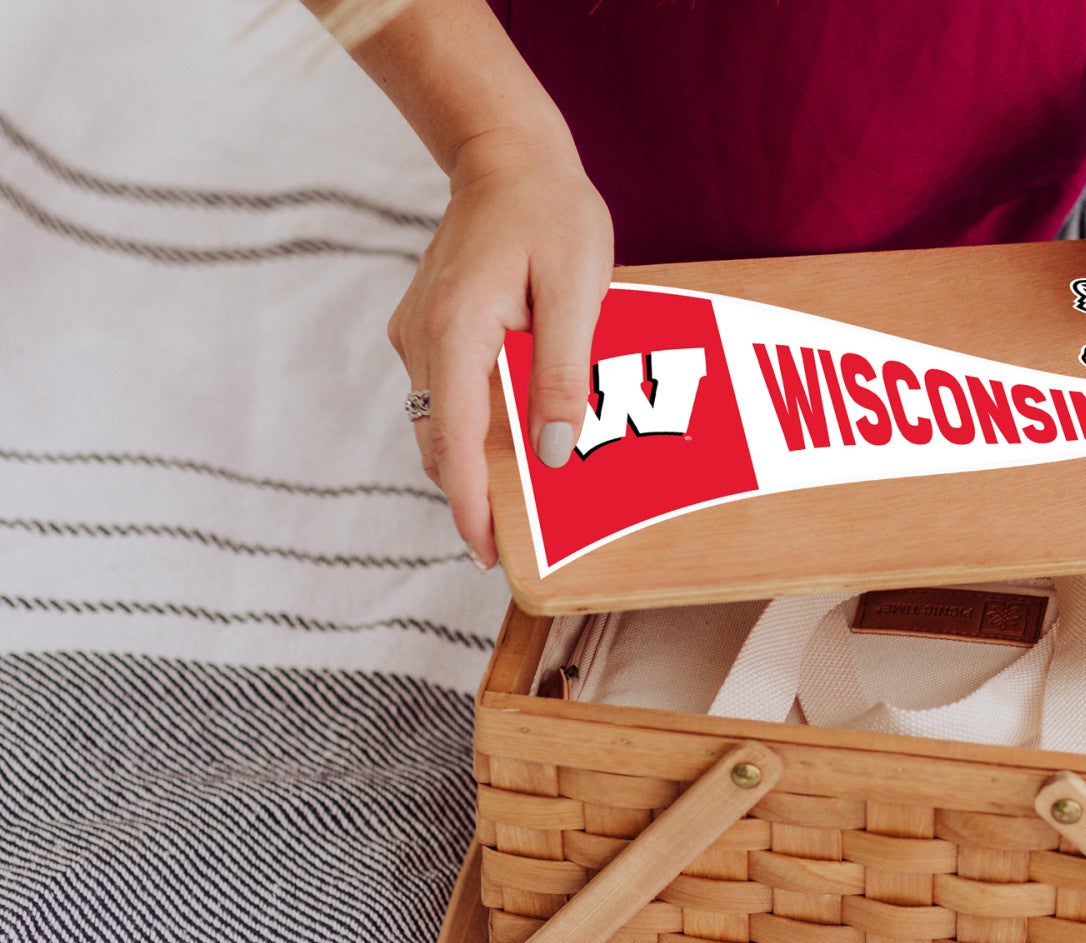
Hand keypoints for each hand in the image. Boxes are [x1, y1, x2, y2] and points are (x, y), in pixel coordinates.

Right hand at [387, 129, 611, 565]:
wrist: (507, 154)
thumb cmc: (550, 213)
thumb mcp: (576, 291)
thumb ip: (562, 371)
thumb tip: (553, 450)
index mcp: (454, 330)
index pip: (454, 440)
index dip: (470, 504)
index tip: (486, 553)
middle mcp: (421, 337)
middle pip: (439, 442)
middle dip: (474, 496)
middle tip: (521, 543)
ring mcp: (417, 333)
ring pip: (439, 423)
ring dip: (474, 464)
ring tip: (525, 502)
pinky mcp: (428, 330)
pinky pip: (447, 395)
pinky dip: (474, 427)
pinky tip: (516, 440)